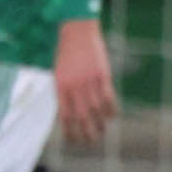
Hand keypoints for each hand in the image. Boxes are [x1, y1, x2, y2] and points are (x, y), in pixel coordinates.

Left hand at [55, 16, 120, 148]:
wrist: (76, 30)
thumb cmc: (66, 51)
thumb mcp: (60, 72)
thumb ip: (65, 91)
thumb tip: (71, 111)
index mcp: (60, 87)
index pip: (65, 116)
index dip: (70, 132)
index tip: (74, 141)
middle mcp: (74, 86)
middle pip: (81, 117)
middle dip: (86, 133)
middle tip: (91, 142)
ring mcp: (89, 81)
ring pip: (96, 109)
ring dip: (100, 123)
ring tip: (103, 132)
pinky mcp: (102, 74)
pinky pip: (108, 97)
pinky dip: (111, 109)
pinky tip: (112, 116)